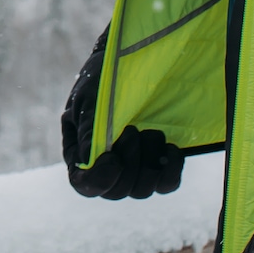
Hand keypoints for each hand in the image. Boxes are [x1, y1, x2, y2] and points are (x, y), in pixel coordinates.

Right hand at [61, 32, 183, 199]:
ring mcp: (135, 167)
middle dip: (129, 164)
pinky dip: (171, 169)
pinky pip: (167, 184)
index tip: (113, 160)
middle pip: (115, 192)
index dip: (98, 181)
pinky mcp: (159, 164)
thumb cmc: (107, 77)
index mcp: (80, 152)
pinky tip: (172, 148)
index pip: (84, 184)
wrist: (139, 60)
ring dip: (149, 161)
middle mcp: (106, 165)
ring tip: (149, 130)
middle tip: (133, 130)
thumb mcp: (92, 98)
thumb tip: (88, 162)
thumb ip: (88, 130)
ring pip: (142, 190)